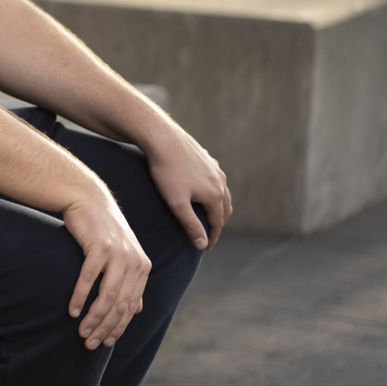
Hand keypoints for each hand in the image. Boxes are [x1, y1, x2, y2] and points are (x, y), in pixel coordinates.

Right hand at [62, 192, 151, 349]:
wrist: (86, 197)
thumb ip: (130, 280)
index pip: (132, 306)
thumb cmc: (101, 228)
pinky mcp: (100, 246)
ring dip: (93, 317)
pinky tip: (71, 310)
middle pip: (120, 305)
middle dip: (105, 327)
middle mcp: (135, 261)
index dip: (119, 327)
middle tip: (90, 343)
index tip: (105, 342)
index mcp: (142, 267)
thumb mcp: (122, 253)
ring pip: (107, 296)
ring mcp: (118, 253)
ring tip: (81, 331)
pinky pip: (89, 279)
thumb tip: (135, 309)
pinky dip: (80, 297)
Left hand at [146, 125, 232, 250]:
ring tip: (208, 215)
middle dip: (218, 223)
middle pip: (224, 208)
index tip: (206, 247)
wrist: (162, 138)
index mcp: (216, 194)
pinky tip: (201, 189)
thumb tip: (202, 244)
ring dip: (217, 206)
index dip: (212, 236)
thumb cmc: (167, 172)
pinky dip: (212, 190)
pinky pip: (213, 178)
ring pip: (221, 192)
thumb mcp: (176, 203)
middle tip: (209, 234)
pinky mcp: (206, 158)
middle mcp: (220, 181)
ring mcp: (214, 168)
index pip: (218, 222)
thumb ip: (190, 224)